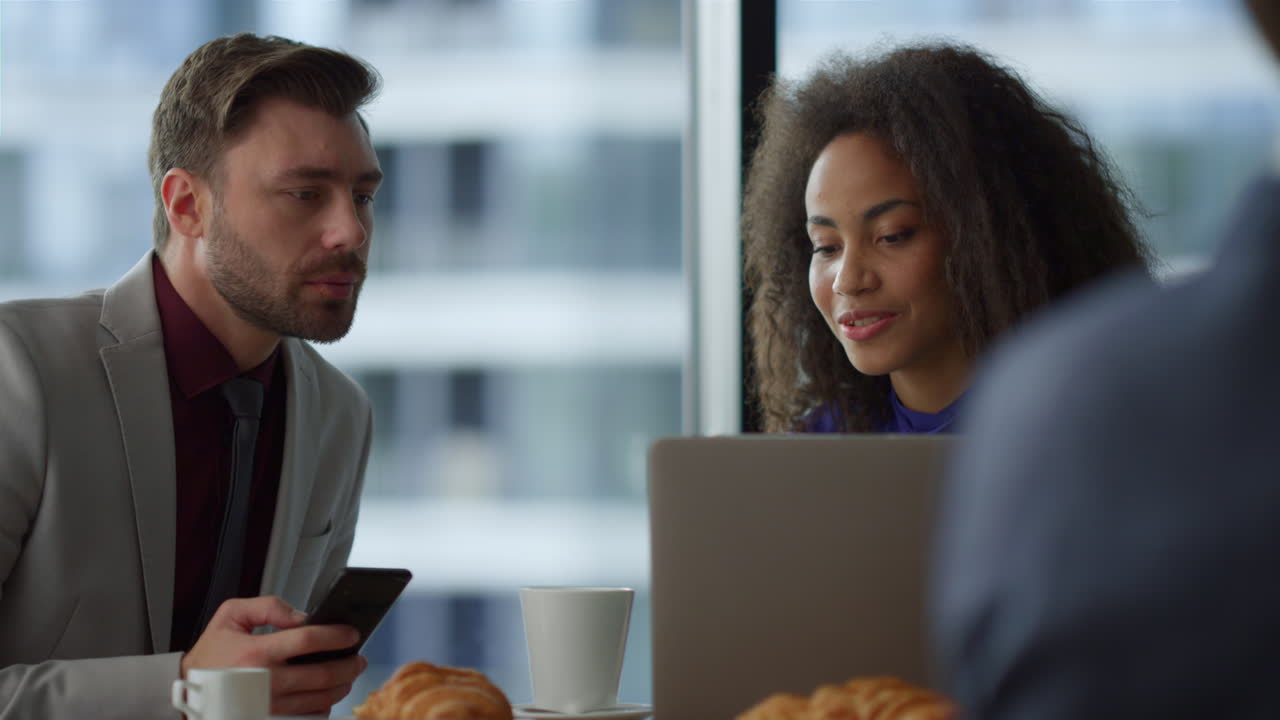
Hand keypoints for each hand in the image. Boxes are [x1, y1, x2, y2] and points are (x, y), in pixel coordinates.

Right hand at [181, 595, 369, 715]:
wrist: (186, 690)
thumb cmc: (211, 654)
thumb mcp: (231, 615)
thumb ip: (268, 606)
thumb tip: (302, 616)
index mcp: (256, 653)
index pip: (308, 640)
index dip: (337, 635)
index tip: (352, 634)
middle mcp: (265, 682)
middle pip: (323, 674)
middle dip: (349, 664)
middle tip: (358, 658)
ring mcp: (268, 707)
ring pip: (320, 699)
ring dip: (342, 686)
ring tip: (348, 675)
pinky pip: (307, 717)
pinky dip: (323, 707)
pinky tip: (326, 695)